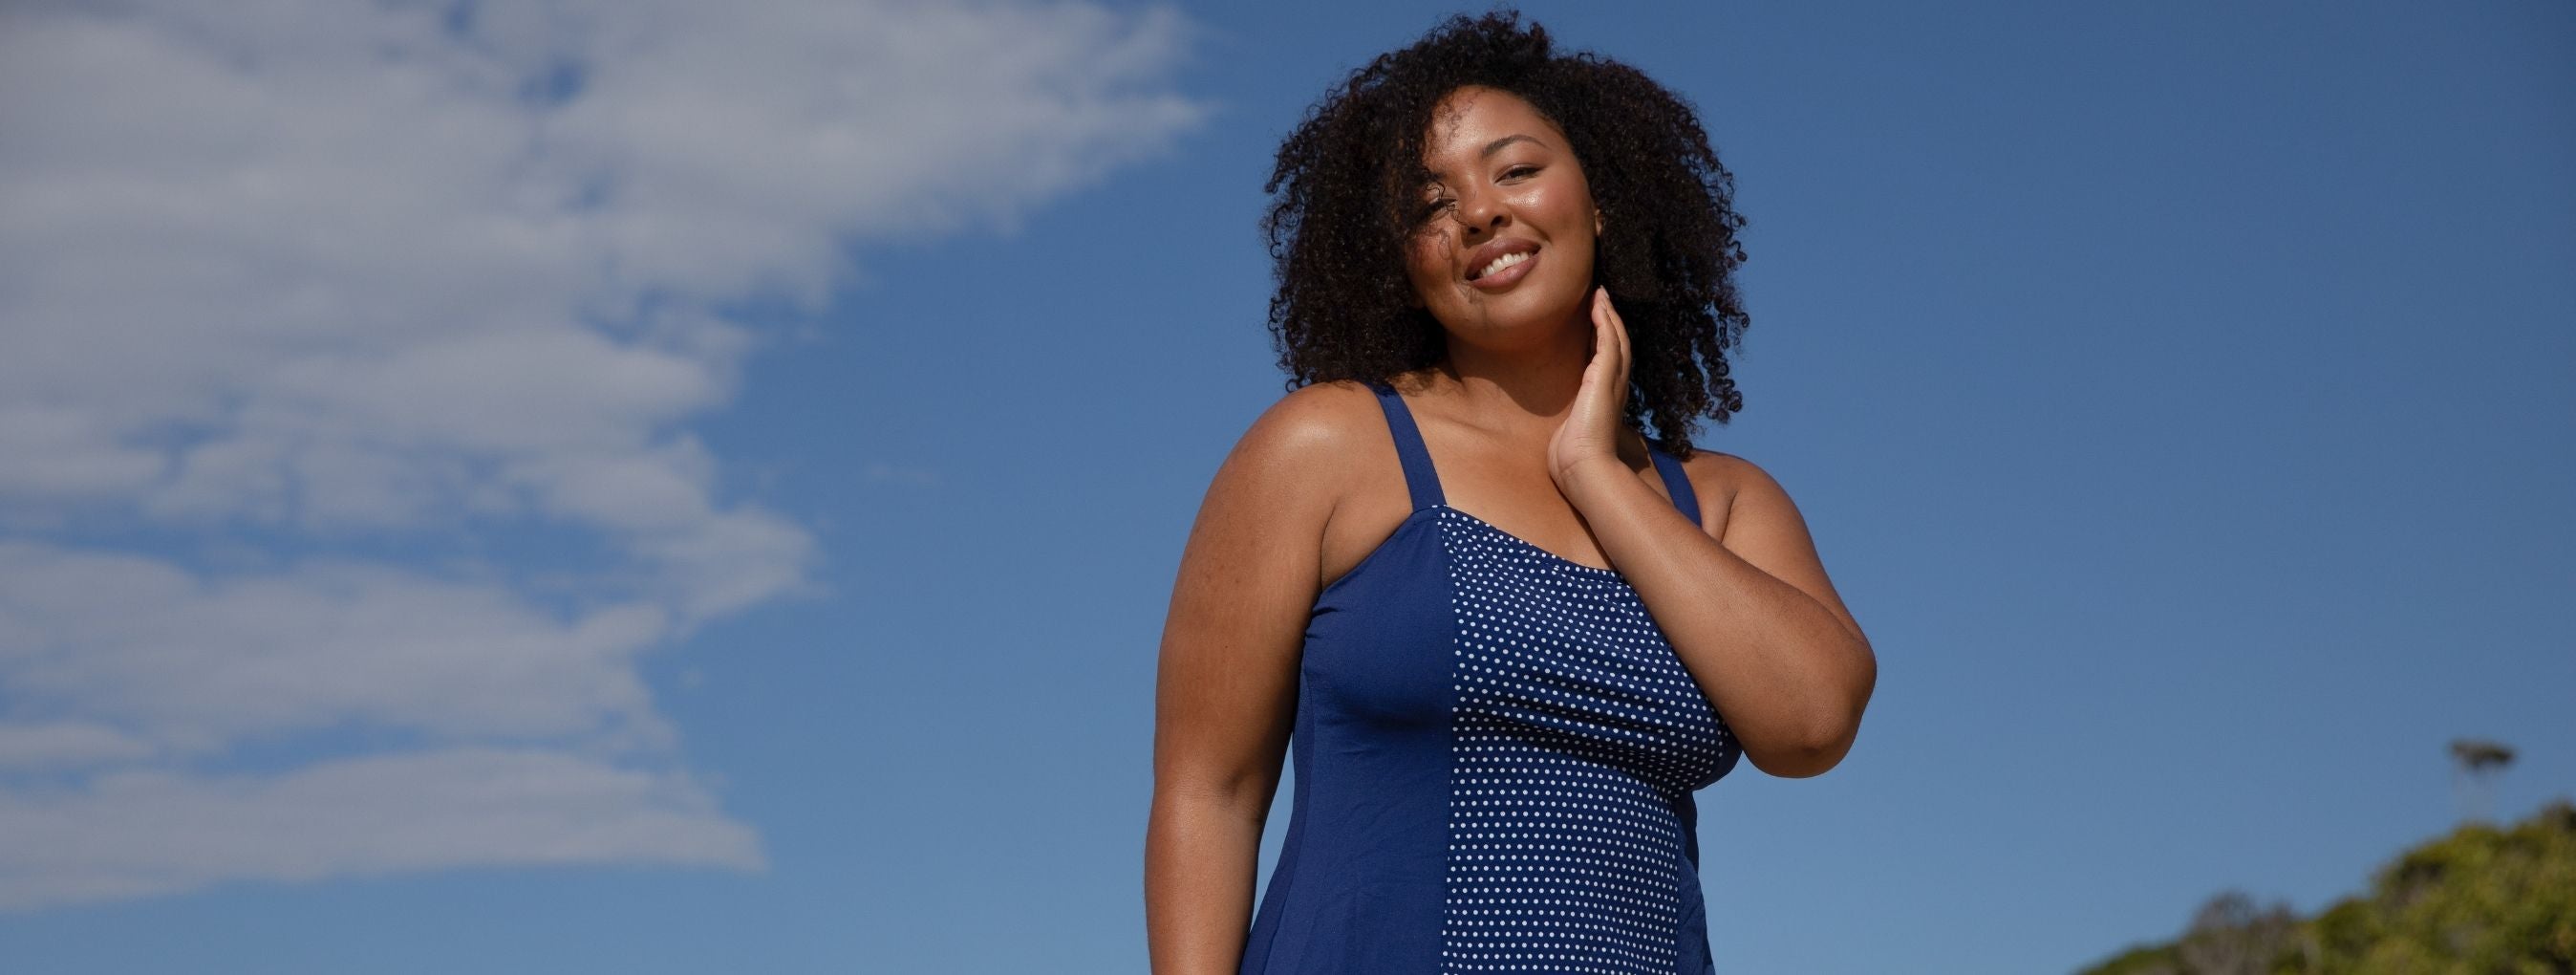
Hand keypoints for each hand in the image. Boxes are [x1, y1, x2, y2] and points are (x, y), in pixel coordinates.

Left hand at [1548, 286, 1630, 489]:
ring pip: (1617, 337)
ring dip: (1609, 313)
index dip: (1605, 338)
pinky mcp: (1607, 376)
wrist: (1583, 467)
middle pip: (1619, 344)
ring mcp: (1614, 381)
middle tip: (1602, 297)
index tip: (1596, 320)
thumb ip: (1569, 422)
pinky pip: (1610, 340)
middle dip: (1611, 320)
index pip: (1610, 361)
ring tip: (1600, 294)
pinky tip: (1598, 305)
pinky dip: (1605, 320)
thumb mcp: (1570, 432)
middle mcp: (1616, 387)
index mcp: (1607, 398)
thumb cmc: (1574, 457)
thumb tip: (1560, 429)